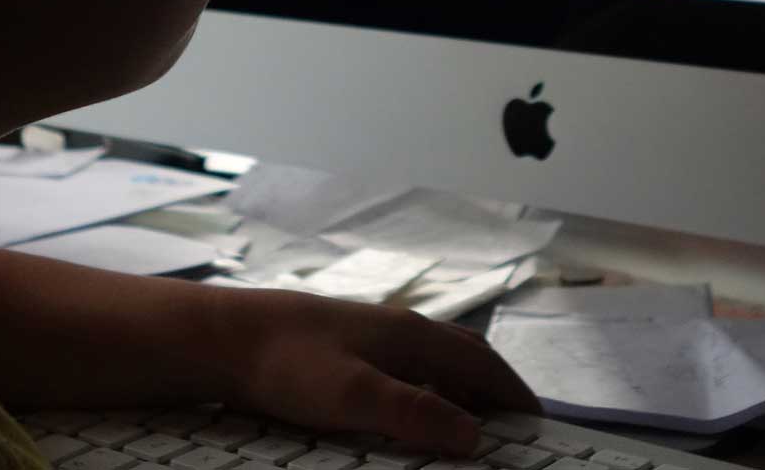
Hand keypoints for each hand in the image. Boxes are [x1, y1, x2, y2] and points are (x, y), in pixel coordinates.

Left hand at [206, 286, 539, 455]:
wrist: (225, 337)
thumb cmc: (287, 362)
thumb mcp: (354, 395)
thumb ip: (414, 413)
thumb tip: (473, 436)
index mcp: (410, 336)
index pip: (482, 363)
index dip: (514, 393)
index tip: (539, 423)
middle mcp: (398, 330)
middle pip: (464, 358)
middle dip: (495, 390)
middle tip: (515, 428)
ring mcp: (371, 336)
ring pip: (435, 363)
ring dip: (462, 391)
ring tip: (473, 427)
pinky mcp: (346, 350)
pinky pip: (406, 370)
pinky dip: (428, 391)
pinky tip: (414, 413)